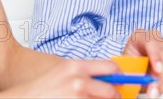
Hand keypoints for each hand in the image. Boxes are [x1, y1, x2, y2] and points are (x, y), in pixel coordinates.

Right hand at [0, 59, 120, 97]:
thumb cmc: (39, 90)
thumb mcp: (62, 73)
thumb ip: (83, 74)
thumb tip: (108, 80)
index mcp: (76, 66)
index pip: (111, 68)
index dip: (121, 78)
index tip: (123, 84)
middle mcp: (77, 80)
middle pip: (112, 91)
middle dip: (115, 98)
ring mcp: (75, 96)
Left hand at [122, 29, 162, 97]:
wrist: (136, 68)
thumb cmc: (129, 67)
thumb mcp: (125, 69)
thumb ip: (129, 72)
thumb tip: (130, 80)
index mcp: (139, 36)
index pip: (150, 41)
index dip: (156, 56)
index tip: (158, 70)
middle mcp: (155, 37)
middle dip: (161, 75)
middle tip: (154, 91)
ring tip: (155, 93)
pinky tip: (161, 87)